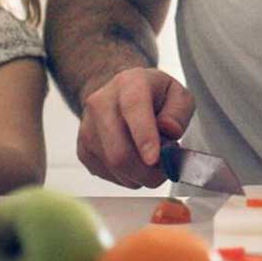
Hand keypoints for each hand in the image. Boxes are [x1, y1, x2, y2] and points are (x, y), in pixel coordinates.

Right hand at [74, 67, 196, 188]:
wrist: (120, 94)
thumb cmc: (153, 95)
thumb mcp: (177, 94)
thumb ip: (179, 112)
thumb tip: (170, 130)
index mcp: (130, 84)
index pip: (133, 109)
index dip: (144, 137)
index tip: (154, 159)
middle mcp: (101, 103)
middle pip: (119, 151)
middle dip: (147, 171)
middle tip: (166, 169)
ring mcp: (87, 128)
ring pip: (114, 167)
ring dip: (140, 174)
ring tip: (151, 158)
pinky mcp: (82, 150)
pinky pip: (108, 175)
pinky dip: (128, 177)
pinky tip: (135, 160)